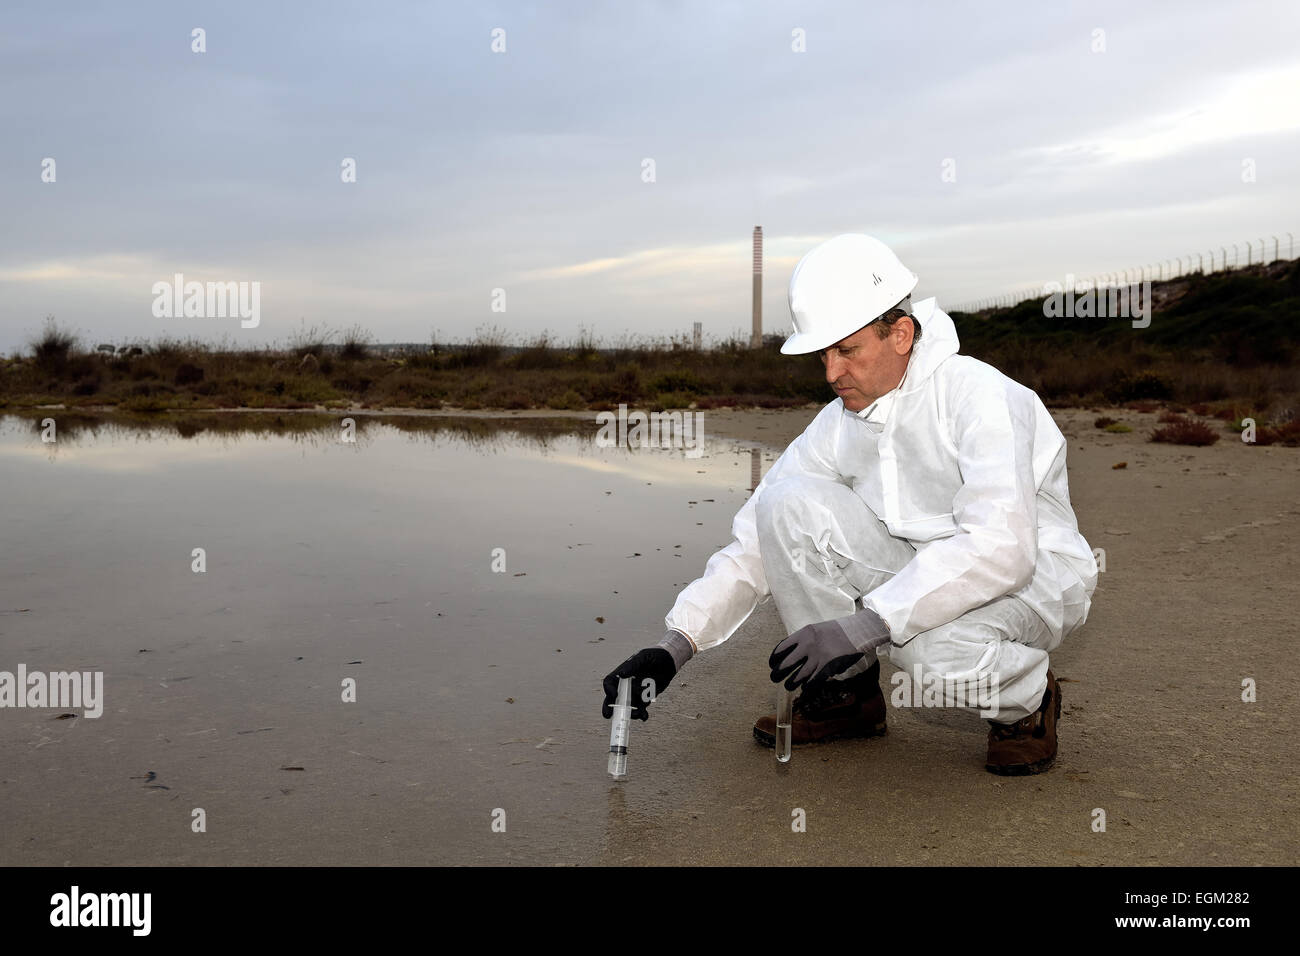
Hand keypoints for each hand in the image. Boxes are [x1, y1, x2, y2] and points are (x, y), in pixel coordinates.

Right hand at [602, 648, 676, 721]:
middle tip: (608, 715)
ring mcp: (636, 692)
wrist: (670, 661)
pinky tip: (645, 716)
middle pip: (614, 698)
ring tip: (637, 714)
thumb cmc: (655, 655)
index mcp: (623, 672)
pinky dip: (642, 714)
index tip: (614, 695)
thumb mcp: (643, 657)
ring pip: (629, 706)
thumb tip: (622, 673)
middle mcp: (627, 684)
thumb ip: (632, 665)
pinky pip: (641, 708)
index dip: (609, 689)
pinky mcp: (645, 698)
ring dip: (630, 712)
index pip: (610, 682)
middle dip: (609, 707)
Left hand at [768, 606, 890, 692]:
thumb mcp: (816, 630)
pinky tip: (804, 688)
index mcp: (803, 634)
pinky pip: (813, 681)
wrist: (858, 631)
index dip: (774, 659)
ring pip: (798, 676)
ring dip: (791, 683)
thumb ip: (804, 641)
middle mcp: (807, 645)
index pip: (782, 648)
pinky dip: (807, 687)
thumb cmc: (838, 631)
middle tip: (774, 678)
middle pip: (786, 664)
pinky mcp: (828, 667)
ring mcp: (818, 657)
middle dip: (778, 674)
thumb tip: (793, 656)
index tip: (772, 664)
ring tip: (788, 686)